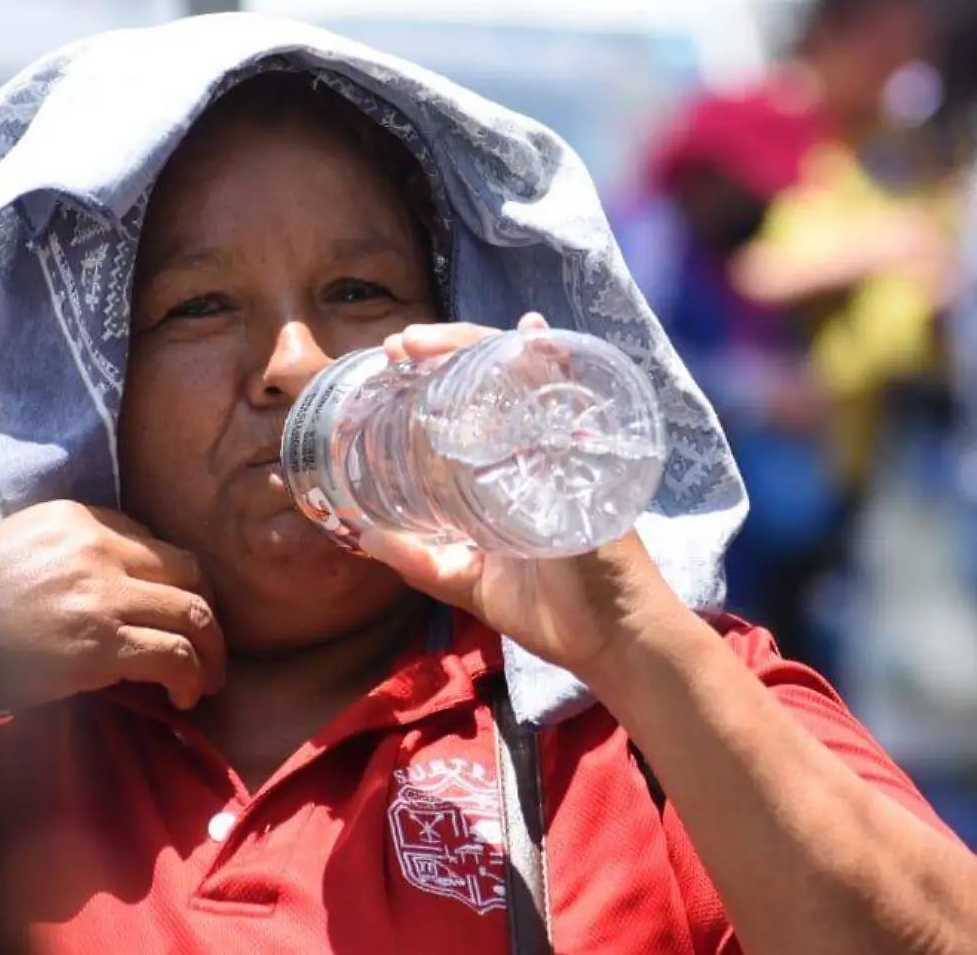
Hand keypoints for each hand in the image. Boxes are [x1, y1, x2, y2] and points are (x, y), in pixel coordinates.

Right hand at [0, 501, 225, 711]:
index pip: (154, 544)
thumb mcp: (15, 550)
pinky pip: (175, 656)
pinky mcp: (99, 643)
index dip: (175, 585)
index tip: (175, 616)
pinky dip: (191, 679)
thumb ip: (69, 556)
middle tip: (210, 648)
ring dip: (211, 652)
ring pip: (194, 614)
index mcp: (74, 517)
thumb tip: (115, 590)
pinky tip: (183, 698)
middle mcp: (95, 546)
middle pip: (189, 572)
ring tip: (207, 680)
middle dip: (209, 613)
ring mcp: (100, 593)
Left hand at [361, 315, 680, 681]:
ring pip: (528, 373)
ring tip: (428, 343)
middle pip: (497, 375)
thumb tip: (364, 535)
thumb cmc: (550, 612)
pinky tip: (533, 333)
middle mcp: (538, 448)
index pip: (472, 404)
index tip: (391, 362)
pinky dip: (554, 360)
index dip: (433, 377)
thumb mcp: (468, 581)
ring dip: (479, 345)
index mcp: (507, 470)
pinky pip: (576, 396)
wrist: (611, 644)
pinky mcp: (595, 458)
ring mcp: (568, 448)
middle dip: (447, 348)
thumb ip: (421, 559)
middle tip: (400, 345)